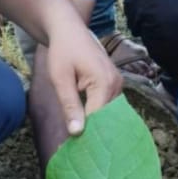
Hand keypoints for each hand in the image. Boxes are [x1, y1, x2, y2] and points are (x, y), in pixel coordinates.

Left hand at [43, 9, 121, 136]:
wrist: (68, 30)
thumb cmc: (62, 51)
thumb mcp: (60, 79)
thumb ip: (69, 105)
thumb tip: (76, 133)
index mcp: (104, 82)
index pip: (98, 117)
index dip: (86, 133)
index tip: (72, 148)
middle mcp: (116, 84)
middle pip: (107, 117)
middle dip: (92, 130)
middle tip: (74, 146)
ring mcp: (117, 83)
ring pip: (108, 112)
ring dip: (95, 123)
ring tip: (78, 136)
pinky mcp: (114, 83)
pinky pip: (107, 104)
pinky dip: (96, 113)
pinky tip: (84, 121)